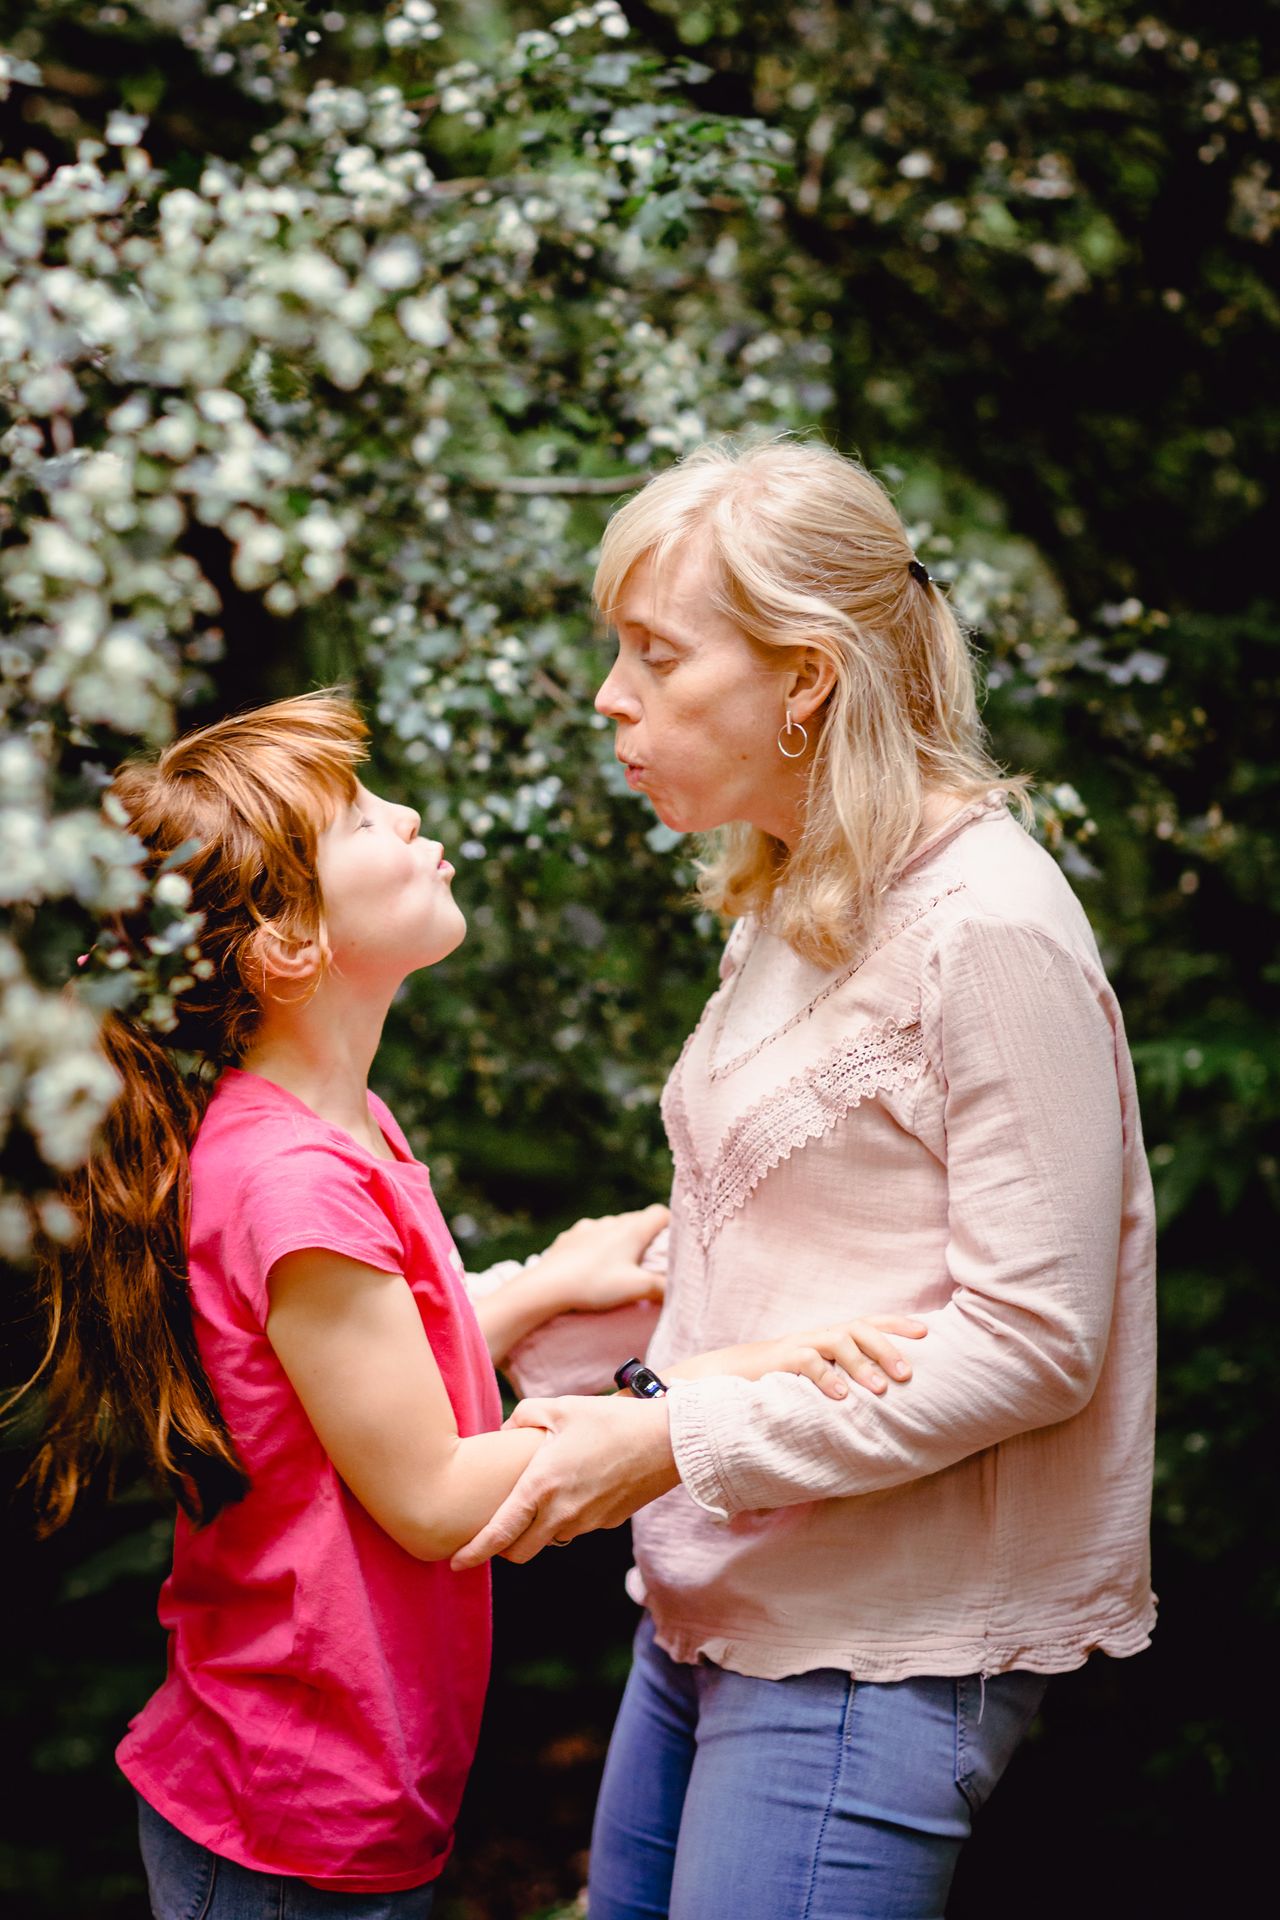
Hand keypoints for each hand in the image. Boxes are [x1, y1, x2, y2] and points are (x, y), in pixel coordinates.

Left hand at [449, 1392, 678, 1568]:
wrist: (668, 1441)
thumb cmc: (612, 1421)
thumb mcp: (561, 1408)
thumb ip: (524, 1417)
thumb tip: (507, 1428)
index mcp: (541, 1487)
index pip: (498, 1534)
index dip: (473, 1552)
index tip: (455, 1562)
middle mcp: (561, 1513)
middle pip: (520, 1552)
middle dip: (503, 1547)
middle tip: (495, 1530)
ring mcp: (587, 1523)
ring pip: (549, 1540)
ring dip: (536, 1530)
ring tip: (538, 1500)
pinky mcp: (609, 1522)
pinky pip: (577, 1527)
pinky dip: (566, 1518)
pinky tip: (575, 1488)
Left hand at [534, 1204, 668, 1315]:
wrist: (546, 1286)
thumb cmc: (594, 1285)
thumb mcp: (635, 1289)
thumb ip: (662, 1288)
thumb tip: (680, 1290)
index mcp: (631, 1230)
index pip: (660, 1213)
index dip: (671, 1224)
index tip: (673, 1241)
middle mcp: (610, 1222)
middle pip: (637, 1220)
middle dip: (646, 1237)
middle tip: (650, 1260)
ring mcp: (587, 1228)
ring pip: (612, 1228)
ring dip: (620, 1241)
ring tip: (619, 1265)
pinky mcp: (569, 1237)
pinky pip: (590, 1236)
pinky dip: (597, 1246)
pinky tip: (591, 1266)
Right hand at [668, 1314, 926, 1398]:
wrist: (732, 1376)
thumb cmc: (786, 1380)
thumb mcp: (822, 1376)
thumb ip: (848, 1379)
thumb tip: (888, 1397)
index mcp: (833, 1337)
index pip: (870, 1323)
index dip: (898, 1324)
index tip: (927, 1334)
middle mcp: (820, 1335)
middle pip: (859, 1328)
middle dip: (887, 1348)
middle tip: (907, 1374)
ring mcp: (800, 1344)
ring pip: (837, 1341)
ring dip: (862, 1363)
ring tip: (881, 1389)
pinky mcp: (781, 1359)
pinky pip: (807, 1362)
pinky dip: (827, 1377)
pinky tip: (842, 1396)